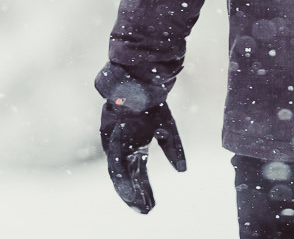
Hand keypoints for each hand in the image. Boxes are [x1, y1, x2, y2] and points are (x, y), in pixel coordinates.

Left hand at [100, 88, 186, 212]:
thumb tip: (182, 171)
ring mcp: (116, 143)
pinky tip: (127, 193)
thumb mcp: (168, 128)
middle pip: (129, 177)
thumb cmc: (152, 101)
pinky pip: (115, 164)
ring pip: (120, 174)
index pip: (139, 172)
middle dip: (137, 195)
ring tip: (138, 208)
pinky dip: (121, 180)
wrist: (141, 82)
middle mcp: (124, 146)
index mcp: (136, 144)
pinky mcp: (111, 138)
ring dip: (128, 193)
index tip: (151, 205)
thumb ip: (173, 149)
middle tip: (145, 212)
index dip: (144, 189)